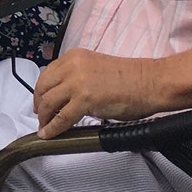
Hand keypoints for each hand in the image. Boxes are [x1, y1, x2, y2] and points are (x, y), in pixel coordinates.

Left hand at [32, 49, 166, 137]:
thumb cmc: (132, 79)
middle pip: (43, 87)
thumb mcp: (96, 69)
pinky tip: (50, 134)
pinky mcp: (85, 99)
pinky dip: (53, 128)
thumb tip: (64, 95)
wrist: (152, 82)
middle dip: (39, 104)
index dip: (41, 90)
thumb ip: (78, 77)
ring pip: (48, 102)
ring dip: (44, 118)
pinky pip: (61, 117)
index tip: (40, 100)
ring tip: (45, 127)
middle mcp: (73, 66)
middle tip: (40, 116)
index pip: (47, 74)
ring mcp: (77, 82)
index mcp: (75, 57)